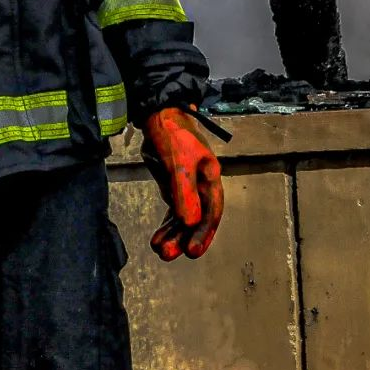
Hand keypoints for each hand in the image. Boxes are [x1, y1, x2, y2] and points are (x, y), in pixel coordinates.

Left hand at [141, 107, 222, 261]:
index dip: (203, 232)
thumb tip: (190, 223)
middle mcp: (202, 184)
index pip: (212, 211)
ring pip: (184, 217)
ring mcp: (188, 186)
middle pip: (197, 218)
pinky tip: (158, 237)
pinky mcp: (175, 185)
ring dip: (173, 234)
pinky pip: (174, 211)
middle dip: (184, 238)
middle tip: (168, 256)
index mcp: (210, 176)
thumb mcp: (178, 162)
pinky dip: (168, 224)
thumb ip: (184, 192)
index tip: (192, 252)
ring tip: (159, 251)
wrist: (157, 113)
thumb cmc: (172, 133)